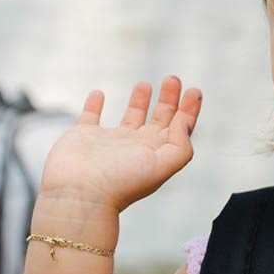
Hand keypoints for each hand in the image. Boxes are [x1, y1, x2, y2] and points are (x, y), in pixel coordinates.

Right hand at [38, 77, 201, 214]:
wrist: (79, 194)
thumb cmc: (121, 183)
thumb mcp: (162, 165)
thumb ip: (180, 145)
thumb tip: (183, 122)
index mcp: (155, 154)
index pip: (178, 129)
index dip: (188, 110)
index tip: (194, 90)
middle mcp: (135, 148)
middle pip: (158, 119)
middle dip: (168, 99)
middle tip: (173, 79)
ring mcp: (109, 142)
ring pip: (129, 117)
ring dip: (139, 100)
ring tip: (145, 84)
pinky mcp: (84, 137)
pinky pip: (90, 116)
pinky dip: (94, 105)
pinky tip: (99, 93)